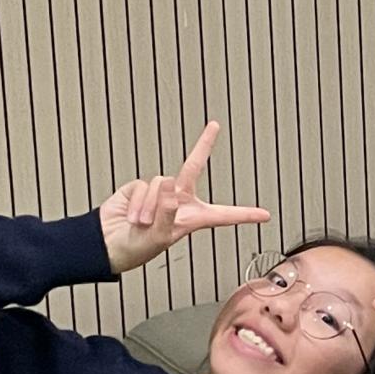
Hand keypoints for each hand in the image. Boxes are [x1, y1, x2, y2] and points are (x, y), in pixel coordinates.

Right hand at [99, 121, 270, 272]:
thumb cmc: (138, 247)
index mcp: (193, 219)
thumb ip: (167, 212)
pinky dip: (138, 203)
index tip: (264, 215)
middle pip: (193, 168)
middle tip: (214, 126)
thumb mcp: (159, 237)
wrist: (110, 243)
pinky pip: (143, 186)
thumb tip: (170, 184)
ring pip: (162, 184)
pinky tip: (133, 217)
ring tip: (142, 223)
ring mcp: (160, 193)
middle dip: (203, 145)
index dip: (244, 214)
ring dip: (151, 206)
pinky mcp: (139, 188)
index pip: (223, 215)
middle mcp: (179, 202)